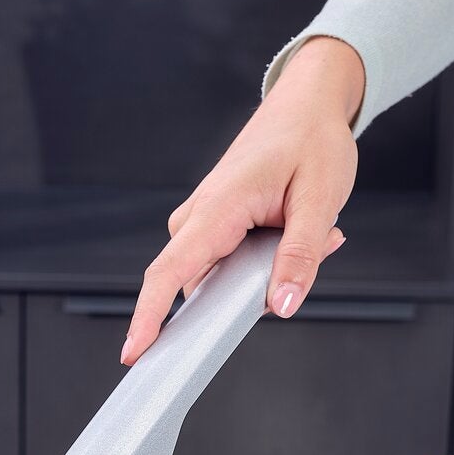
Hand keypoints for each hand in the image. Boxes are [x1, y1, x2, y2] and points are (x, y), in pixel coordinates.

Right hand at [123, 36, 365, 364]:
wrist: (307, 102)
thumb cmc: (310, 138)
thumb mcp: (320, 198)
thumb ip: (301, 255)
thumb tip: (283, 306)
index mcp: (216, 209)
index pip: (167, 274)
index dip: (147, 318)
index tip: (133, 353)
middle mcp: (199, 218)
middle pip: (199, 285)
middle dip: (252, 289)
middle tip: (317, 247)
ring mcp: (203, 221)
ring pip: (221, 275)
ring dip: (267, 267)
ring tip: (315, 231)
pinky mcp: (214, 225)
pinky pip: (229, 261)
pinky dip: (266, 257)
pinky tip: (298, 229)